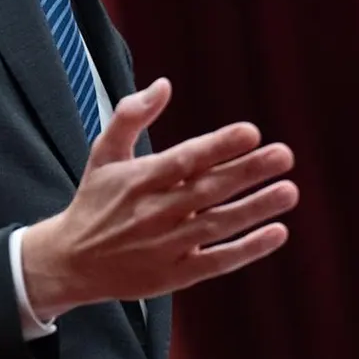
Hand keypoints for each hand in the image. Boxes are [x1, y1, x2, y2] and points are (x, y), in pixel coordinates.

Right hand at [21, 79, 297, 316]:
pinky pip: (216, 262)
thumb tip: (164, 84)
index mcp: (139, 180)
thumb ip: (131, 115)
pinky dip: (247, 250)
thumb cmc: (95, 201)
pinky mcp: (174, 275)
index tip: (251, 131)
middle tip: (285, 155)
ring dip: (256, 209)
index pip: (184, 160)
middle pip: (208, 190)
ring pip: (217, 226)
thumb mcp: (104, 153)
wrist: (69, 263)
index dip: (218, 146)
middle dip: (248, 172)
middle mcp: (154, 212)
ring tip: (289, 191)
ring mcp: (165, 246)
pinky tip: (277, 233)